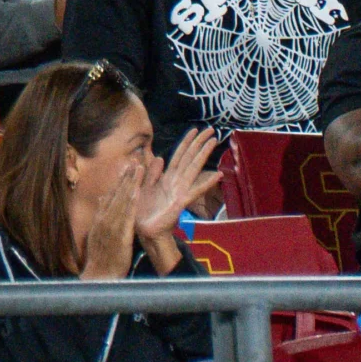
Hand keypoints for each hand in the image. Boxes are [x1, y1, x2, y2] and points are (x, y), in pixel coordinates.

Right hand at [77, 159, 142, 279]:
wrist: (99, 276)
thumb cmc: (101, 257)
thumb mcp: (98, 233)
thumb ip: (102, 215)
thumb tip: (102, 199)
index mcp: (102, 217)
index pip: (112, 195)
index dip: (120, 180)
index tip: (126, 166)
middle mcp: (105, 218)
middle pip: (117, 193)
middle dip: (126, 176)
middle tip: (134, 160)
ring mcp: (111, 225)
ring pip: (122, 200)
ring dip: (130, 183)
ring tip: (138, 168)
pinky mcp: (119, 234)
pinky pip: (126, 215)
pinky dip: (131, 201)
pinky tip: (136, 191)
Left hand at [137, 125, 220, 239]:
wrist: (144, 231)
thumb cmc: (143, 211)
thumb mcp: (143, 186)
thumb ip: (151, 173)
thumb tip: (160, 157)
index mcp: (167, 178)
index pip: (179, 155)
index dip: (186, 142)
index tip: (195, 130)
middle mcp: (176, 182)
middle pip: (189, 158)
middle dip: (199, 143)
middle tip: (211, 130)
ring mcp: (180, 191)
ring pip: (193, 168)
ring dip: (203, 154)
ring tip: (213, 142)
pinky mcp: (180, 202)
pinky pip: (194, 190)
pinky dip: (206, 182)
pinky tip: (217, 174)